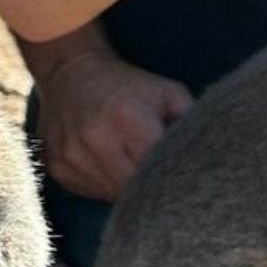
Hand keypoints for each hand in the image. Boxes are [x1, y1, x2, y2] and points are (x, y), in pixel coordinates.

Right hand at [34, 46, 192, 201]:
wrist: (69, 72)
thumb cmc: (127, 84)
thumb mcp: (168, 92)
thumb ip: (190, 124)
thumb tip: (210, 159)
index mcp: (128, 118)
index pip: (157, 170)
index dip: (170, 178)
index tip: (178, 178)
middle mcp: (96, 140)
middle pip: (133, 189)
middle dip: (148, 188)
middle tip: (157, 178)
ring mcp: (72, 156)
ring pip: (110, 195)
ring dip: (125, 189)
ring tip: (130, 165)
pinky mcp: (56, 166)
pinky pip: (89, 191)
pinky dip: (102, 185)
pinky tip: (106, 164)